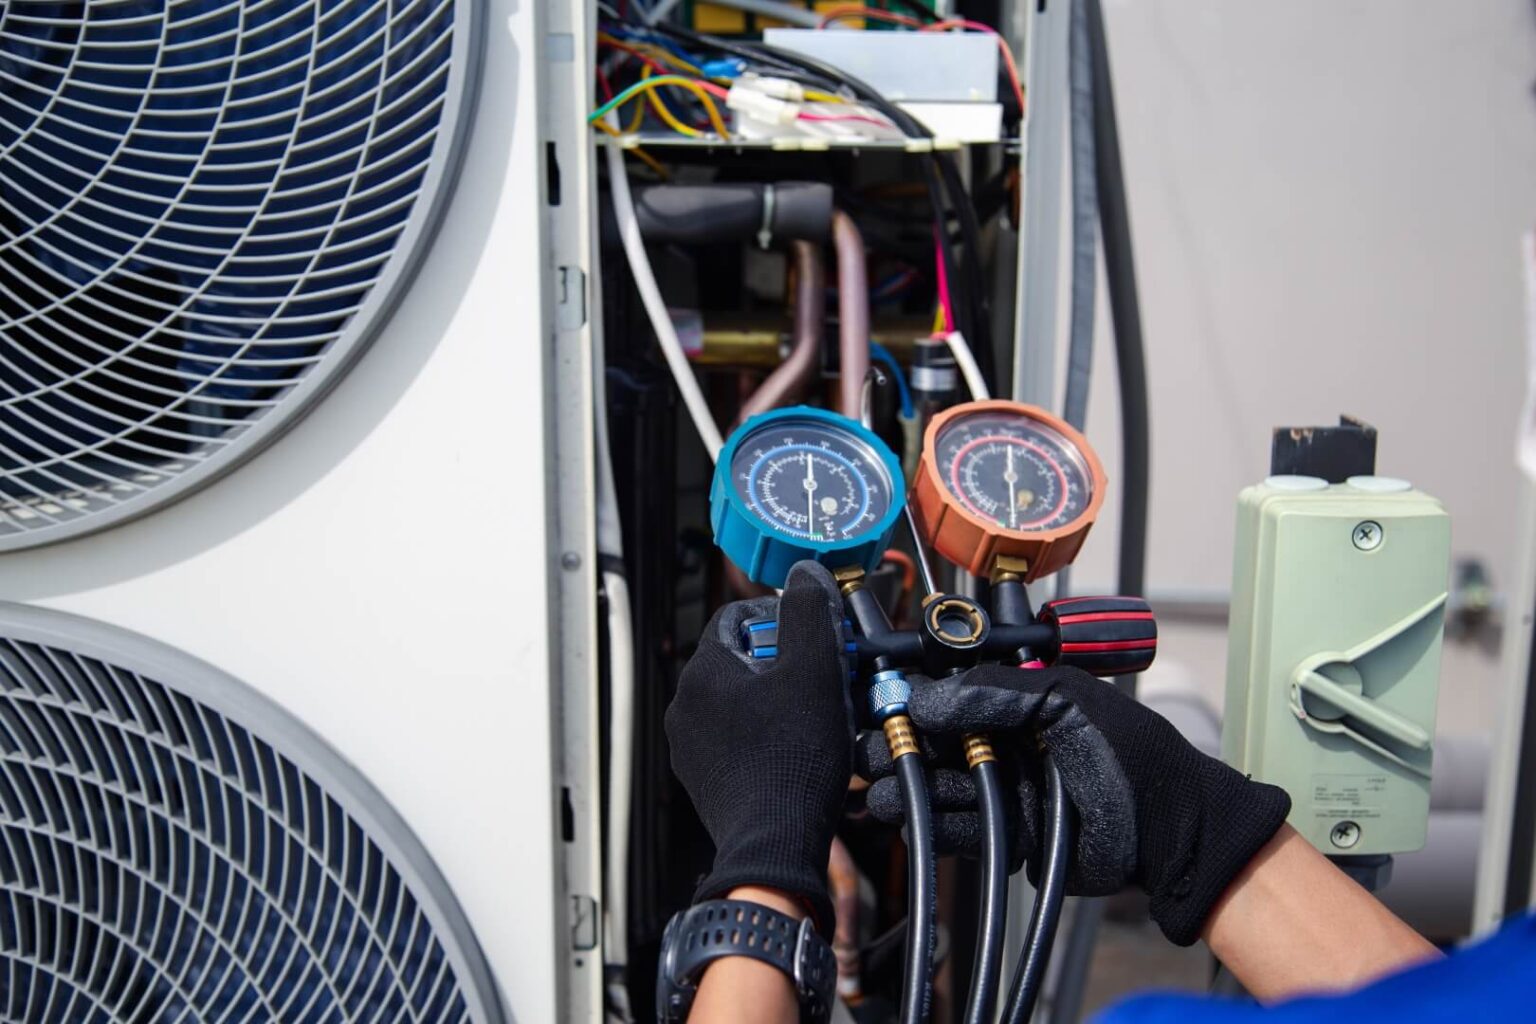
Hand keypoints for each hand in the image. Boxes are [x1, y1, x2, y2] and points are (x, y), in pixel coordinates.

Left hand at [666, 561, 853, 934]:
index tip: (818, 639)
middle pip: (743, 659)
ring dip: (778, 699)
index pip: (740, 617)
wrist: (777, 841)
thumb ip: (809, 611)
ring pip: (740, 701)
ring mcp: (691, 745)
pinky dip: (765, 734)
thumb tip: (805, 573)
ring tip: (816, 716)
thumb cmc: (794, 760)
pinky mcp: (704, 777)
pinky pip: (736, 738)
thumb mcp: (814, 670)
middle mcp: (686, 704)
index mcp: (704, 670)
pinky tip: (797, 749)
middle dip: (786, 662)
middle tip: (825, 678)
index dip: (785, 621)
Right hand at [856, 664, 1290, 944]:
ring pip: (942, 785)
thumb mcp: (1067, 702)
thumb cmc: (1132, 756)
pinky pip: (962, 828)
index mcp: (1020, 700)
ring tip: (880, 789)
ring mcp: (1006, 787)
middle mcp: (1007, 741)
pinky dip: (935, 823)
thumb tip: (925, 698)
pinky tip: (910, 815)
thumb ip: (998, 694)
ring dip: (909, 786)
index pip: (953, 692)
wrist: (1170, 833)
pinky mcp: (1007, 833)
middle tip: (872, 750)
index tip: (884, 703)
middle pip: (938, 741)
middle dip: (901, 745)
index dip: (914, 697)